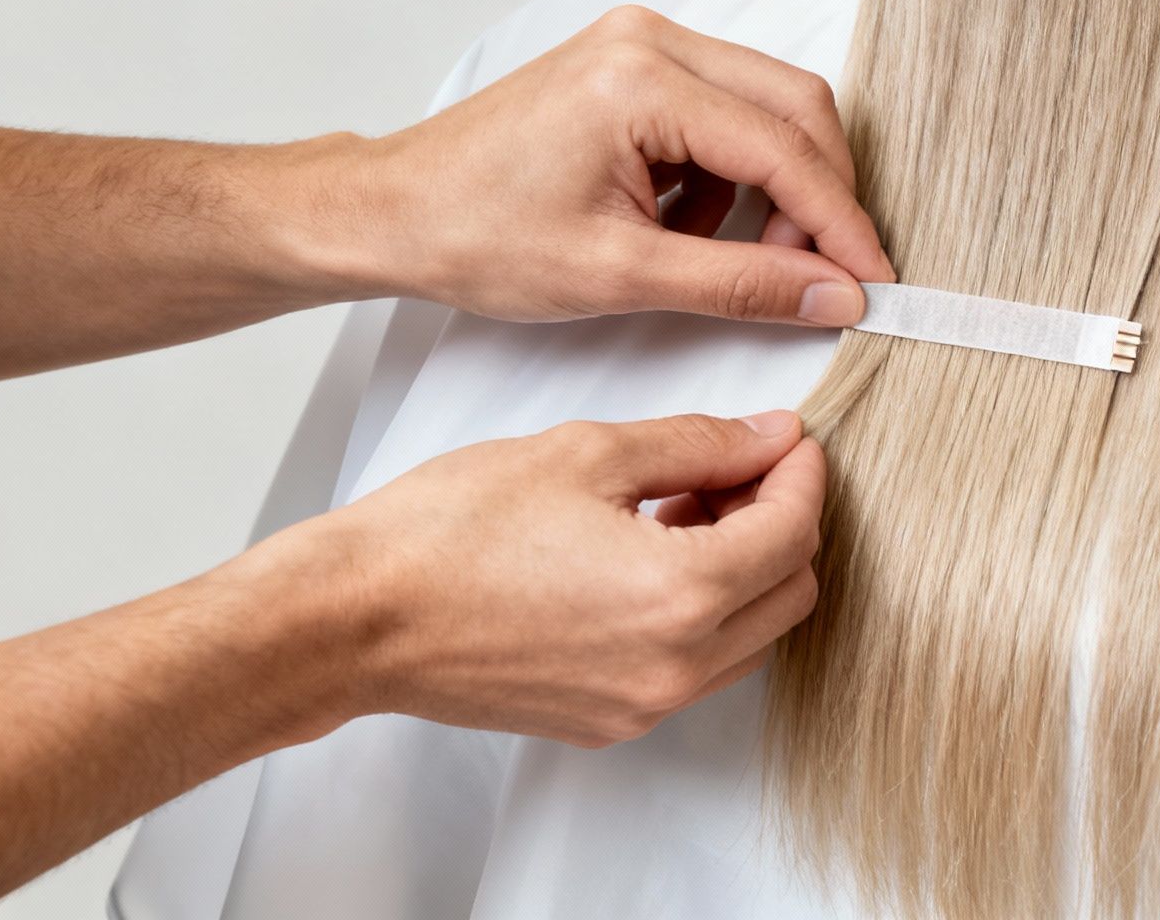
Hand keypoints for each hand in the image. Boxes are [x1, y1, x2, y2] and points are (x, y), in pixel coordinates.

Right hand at [273, 410, 822, 747]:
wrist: (357, 618)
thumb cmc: (450, 533)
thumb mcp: (587, 453)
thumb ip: (698, 443)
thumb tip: (767, 437)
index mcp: (681, 594)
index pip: (794, 532)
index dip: (801, 474)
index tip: (786, 440)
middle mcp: (675, 666)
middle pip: (791, 594)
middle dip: (783, 522)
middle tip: (738, 469)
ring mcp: (642, 704)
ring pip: (752, 637)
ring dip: (746, 570)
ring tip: (686, 507)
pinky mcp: (609, 721)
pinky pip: (697, 669)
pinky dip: (703, 613)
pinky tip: (651, 556)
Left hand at [343, 5, 895, 324]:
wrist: (394, 210)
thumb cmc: (478, 236)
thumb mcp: (620, 276)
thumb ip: (742, 283)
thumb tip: (835, 296)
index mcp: (643, 81)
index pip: (785, 149)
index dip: (841, 223)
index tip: (873, 282)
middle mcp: (652, 40)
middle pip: (795, 108)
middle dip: (817, 198)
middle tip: (815, 277)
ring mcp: (643, 44)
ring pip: (766, 109)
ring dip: (771, 189)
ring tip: (719, 257)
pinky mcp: (635, 64)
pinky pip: (724, 113)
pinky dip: (727, 178)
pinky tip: (680, 229)